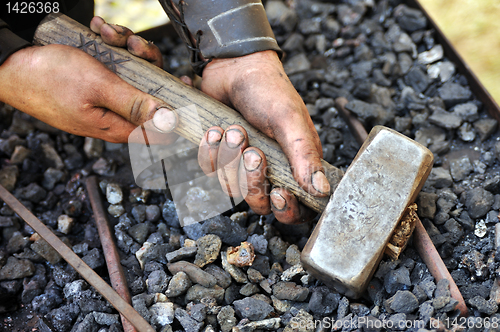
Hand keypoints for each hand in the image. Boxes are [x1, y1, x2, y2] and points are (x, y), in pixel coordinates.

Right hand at [0, 17, 176, 143]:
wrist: (9, 61)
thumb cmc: (48, 77)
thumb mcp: (98, 87)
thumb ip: (135, 104)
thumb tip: (168, 121)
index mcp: (117, 125)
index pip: (161, 129)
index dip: (176, 109)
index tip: (182, 82)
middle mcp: (114, 113)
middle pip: (150, 92)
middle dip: (146, 63)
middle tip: (132, 45)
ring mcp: (104, 96)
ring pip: (133, 72)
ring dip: (125, 48)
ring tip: (107, 32)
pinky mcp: (95, 81)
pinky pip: (114, 63)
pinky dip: (109, 45)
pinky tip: (98, 32)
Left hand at [197, 51, 327, 223]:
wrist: (233, 66)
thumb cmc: (268, 90)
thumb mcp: (290, 121)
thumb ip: (305, 157)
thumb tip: (322, 190)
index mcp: (295, 164)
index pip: (294, 207)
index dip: (286, 210)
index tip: (279, 193)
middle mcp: (270, 168)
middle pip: (260, 203)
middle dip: (252, 180)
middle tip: (252, 151)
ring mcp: (242, 164)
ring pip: (232, 188)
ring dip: (229, 160)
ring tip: (234, 130)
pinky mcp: (220, 155)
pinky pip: (211, 170)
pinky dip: (210, 151)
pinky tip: (216, 129)